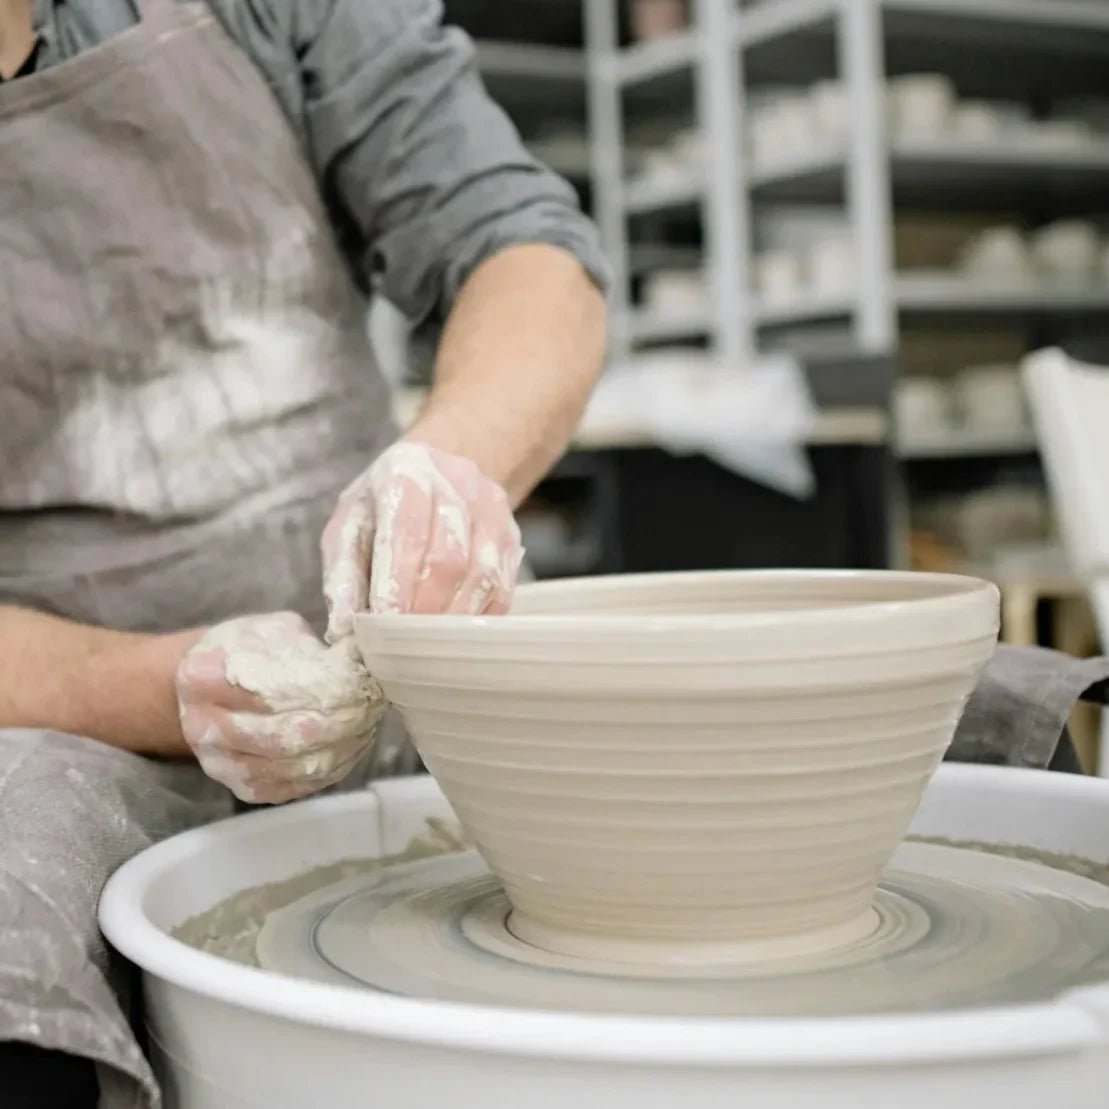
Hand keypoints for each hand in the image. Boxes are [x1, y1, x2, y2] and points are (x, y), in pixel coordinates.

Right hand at [176, 612, 384, 803]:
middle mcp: (203, 726)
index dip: (325, 686)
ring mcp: (221, 764)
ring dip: (343, 745)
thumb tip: (352, 648)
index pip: (276, 689)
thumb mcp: (273, 630)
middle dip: (341, 719)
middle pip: (289, 733)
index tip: (358, 678)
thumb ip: (308, 642)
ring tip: (367, 721)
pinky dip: (334, 766)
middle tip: (372, 704)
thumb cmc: (249, 653)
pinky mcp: (244, 790)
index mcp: (203, 676)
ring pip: (297, 763)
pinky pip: (299, 785)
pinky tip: (351, 744)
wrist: (209, 693)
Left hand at [321, 441, 523, 639]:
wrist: (437, 468)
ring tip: (427, 641)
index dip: (398, 582)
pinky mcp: (512, 535)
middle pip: (449, 557)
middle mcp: (456, 481)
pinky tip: (454, 629)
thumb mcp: (349, 524)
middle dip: (424, 606)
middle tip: (404, 640)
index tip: (384, 622)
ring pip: (482, 574)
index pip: (408, 532)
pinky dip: (478, 616)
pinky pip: (503, 586)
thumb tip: (343, 626)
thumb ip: (343, 573)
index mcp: (406, 470)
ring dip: (452, 616)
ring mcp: (492, 508)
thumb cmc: (384, 503)